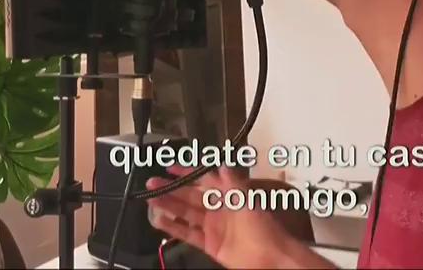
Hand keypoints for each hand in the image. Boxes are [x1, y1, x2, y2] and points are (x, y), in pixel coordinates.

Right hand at [146, 165, 331, 268]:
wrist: (271, 257)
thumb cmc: (265, 228)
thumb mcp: (248, 199)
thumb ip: (233, 182)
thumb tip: (222, 165)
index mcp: (230, 194)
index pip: (204, 179)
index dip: (187, 173)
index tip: (170, 167)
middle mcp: (220, 209)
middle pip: (191, 196)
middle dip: (171, 189)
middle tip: (152, 183)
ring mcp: (214, 226)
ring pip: (186, 213)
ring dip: (169, 206)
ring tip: (151, 200)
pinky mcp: (210, 243)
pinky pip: (188, 234)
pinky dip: (174, 228)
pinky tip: (161, 221)